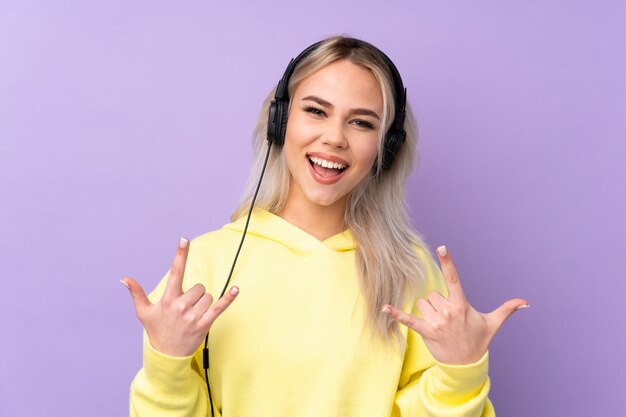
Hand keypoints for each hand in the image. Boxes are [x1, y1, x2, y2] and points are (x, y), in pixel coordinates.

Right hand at [121, 237, 238, 356]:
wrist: (166, 355)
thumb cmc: (156, 330)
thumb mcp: (144, 312)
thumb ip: (136, 293)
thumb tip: (124, 278)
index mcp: (168, 300)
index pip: (175, 272)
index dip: (180, 255)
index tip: (184, 239)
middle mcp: (180, 306)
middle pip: (198, 287)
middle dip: (195, 294)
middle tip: (185, 308)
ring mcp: (193, 316)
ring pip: (207, 297)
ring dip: (203, 303)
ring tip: (192, 315)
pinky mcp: (204, 324)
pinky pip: (219, 308)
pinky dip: (228, 299)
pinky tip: (236, 289)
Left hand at [383, 245, 527, 364]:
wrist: (466, 365)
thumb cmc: (478, 340)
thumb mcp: (492, 323)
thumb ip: (507, 309)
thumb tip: (526, 302)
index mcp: (462, 305)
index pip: (454, 279)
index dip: (448, 262)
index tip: (441, 247)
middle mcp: (448, 312)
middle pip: (433, 294)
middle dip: (438, 303)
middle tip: (449, 319)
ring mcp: (435, 322)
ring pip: (422, 304)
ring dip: (428, 311)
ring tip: (440, 324)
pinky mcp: (425, 332)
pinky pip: (408, 320)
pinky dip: (395, 314)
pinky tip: (384, 307)